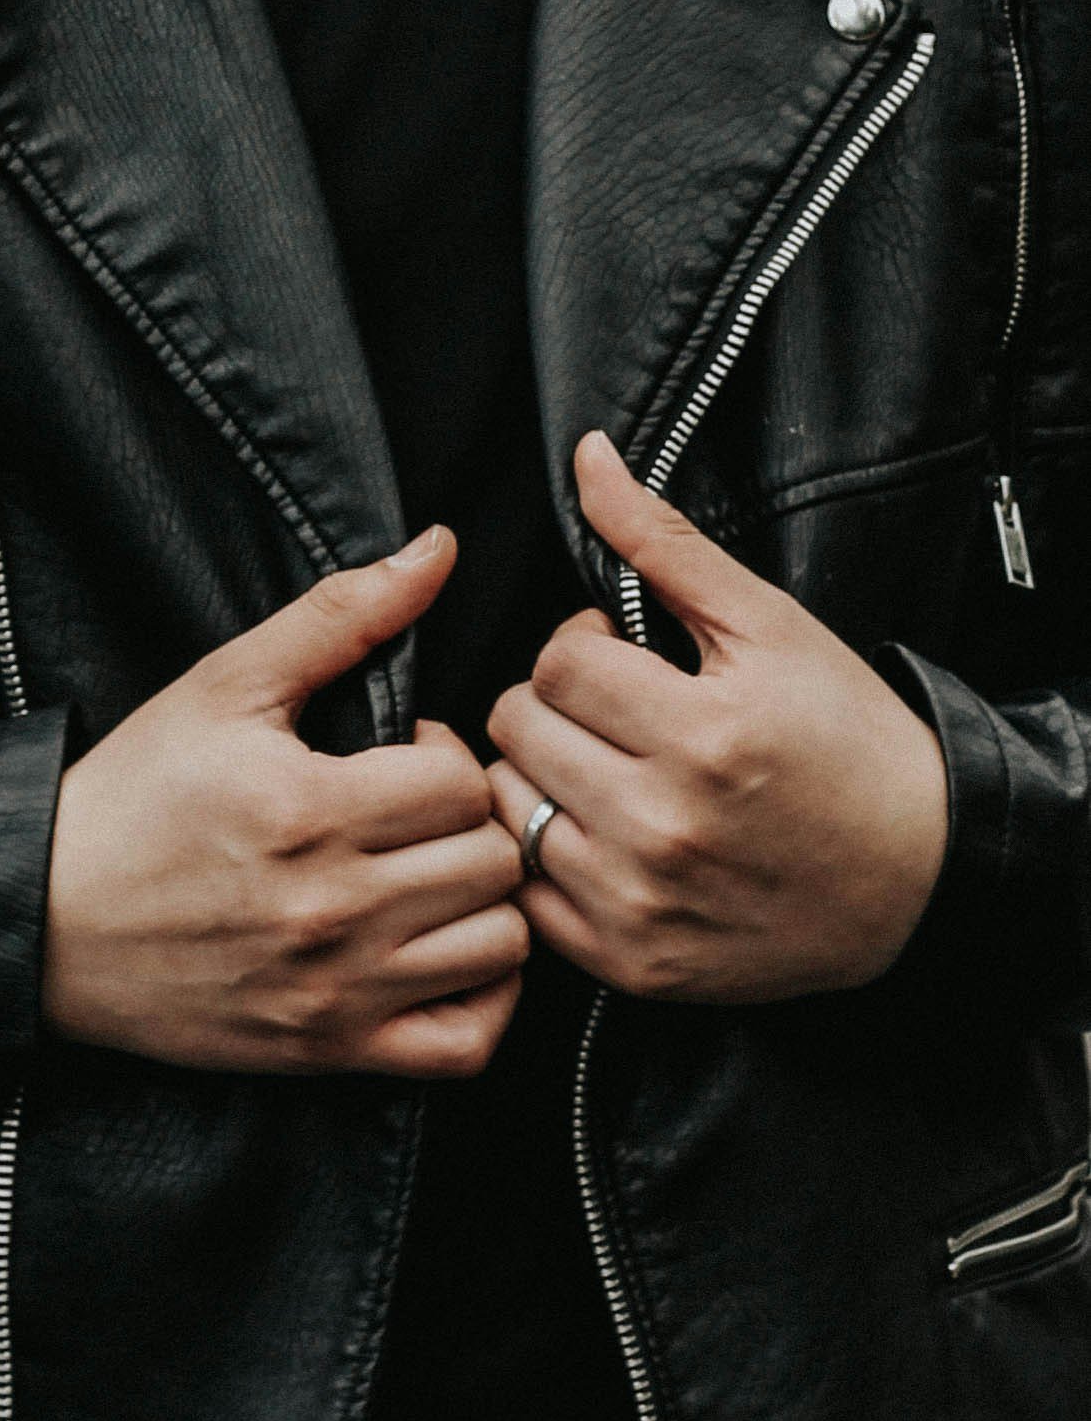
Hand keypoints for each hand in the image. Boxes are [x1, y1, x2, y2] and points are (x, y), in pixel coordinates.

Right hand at [46, 526, 527, 1074]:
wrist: (45, 919)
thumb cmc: (134, 794)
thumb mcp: (224, 685)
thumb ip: (341, 614)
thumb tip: (438, 547)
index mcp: (309, 810)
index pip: (461, 780)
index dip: (443, 752)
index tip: (400, 754)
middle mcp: (332, 909)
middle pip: (493, 861)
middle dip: (470, 822)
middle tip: (420, 814)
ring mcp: (335, 990)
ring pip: (501, 947)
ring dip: (485, 904)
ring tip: (434, 877)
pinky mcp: (329, 1051)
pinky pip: (468, 1044)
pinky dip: (483, 1000)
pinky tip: (446, 952)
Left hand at [487, 433, 948, 1005]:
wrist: (915, 876)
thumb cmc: (845, 739)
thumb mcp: (770, 626)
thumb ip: (664, 542)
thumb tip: (587, 457)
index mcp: (703, 733)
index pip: (556, 662)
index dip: (585, 646)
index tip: (627, 658)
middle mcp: (664, 826)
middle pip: (516, 728)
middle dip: (554, 704)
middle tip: (614, 711)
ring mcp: (641, 903)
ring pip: (506, 807)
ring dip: (539, 776)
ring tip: (603, 767)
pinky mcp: (629, 964)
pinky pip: (525, 892)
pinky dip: (546, 856)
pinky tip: (600, 833)